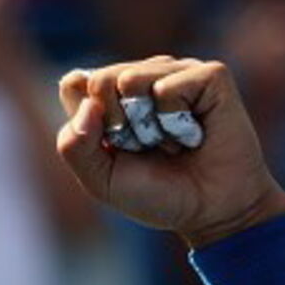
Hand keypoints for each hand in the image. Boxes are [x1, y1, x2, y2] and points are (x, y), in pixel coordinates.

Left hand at [56, 57, 284, 246]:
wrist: (210, 212)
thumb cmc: (157, 195)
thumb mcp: (101, 180)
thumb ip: (73, 145)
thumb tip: (88, 95)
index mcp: (113, 97)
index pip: (75, 85)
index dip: (86, 119)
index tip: (113, 147)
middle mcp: (144, 77)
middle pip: (100, 79)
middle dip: (116, 125)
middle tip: (146, 148)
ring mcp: (177, 72)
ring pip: (131, 79)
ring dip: (148, 126)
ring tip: (172, 143)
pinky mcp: (210, 76)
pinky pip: (169, 87)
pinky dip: (176, 121)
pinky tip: (194, 134)